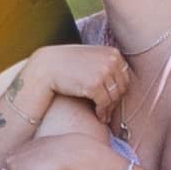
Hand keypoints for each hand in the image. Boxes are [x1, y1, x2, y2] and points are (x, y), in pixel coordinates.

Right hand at [0, 42, 128, 120]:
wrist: (45, 67)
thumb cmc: (67, 64)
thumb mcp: (91, 58)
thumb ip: (106, 66)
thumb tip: (123, 83)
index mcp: (113, 53)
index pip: (125, 76)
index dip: (119, 91)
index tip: (112, 100)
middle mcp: (111, 60)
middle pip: (122, 88)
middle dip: (115, 101)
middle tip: (108, 112)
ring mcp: (104, 72)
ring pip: (115, 97)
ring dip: (109, 109)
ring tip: (104, 116)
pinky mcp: (95, 84)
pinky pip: (105, 103)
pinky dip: (103, 112)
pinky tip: (98, 116)